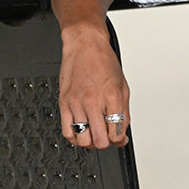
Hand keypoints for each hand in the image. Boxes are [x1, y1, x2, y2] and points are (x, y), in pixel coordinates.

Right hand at [58, 24, 130, 148]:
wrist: (85, 45)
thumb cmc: (104, 63)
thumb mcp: (123, 87)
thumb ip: (124, 112)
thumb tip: (123, 132)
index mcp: (112, 98)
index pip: (117, 133)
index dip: (120, 140)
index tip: (120, 139)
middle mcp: (93, 102)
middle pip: (100, 141)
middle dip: (106, 143)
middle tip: (107, 137)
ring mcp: (77, 103)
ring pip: (83, 140)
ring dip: (90, 142)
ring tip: (95, 135)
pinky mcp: (64, 103)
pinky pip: (67, 131)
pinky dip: (75, 138)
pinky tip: (81, 133)